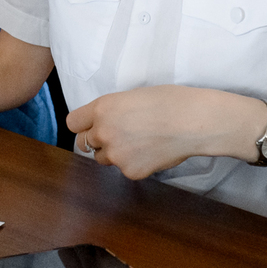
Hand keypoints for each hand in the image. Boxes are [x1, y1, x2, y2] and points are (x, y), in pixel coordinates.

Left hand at [64, 85, 252, 179]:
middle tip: (116, 135)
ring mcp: (116, 155)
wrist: (193, 122)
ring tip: (138, 142)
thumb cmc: (169, 101)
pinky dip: (134, 163)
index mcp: (102, 108)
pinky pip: (124, 169)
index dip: (83, 124)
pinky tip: (151, 152)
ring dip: (113, 152)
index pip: (72, 123)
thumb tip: (102, 122)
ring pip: (102, 158)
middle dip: (95, 140)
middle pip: (83, 143)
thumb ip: (111, 111)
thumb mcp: (131, 96)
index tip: (91, 125)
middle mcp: (103, 132)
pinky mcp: (130, 171)